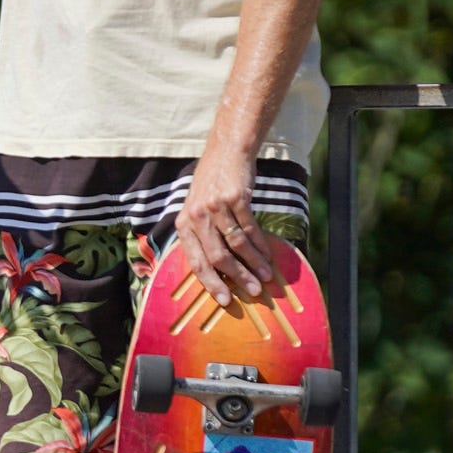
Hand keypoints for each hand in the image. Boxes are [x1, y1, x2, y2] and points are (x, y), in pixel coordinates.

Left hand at [173, 149, 278, 302]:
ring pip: (236, 245)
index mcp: (184, 224)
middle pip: (218, 257)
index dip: (211, 283)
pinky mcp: (235, 199)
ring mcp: (215, 207)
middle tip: (253, 292)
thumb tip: (219, 270)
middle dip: (237, 278)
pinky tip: (268, 256)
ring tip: (265, 277)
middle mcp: (196, 217)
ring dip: (254, 264)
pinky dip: (260, 245)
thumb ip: (203, 236)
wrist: (226, 152)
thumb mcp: (197, 210)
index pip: (195, 262)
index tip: (225, 300)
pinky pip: (250, 229)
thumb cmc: (211, 185)